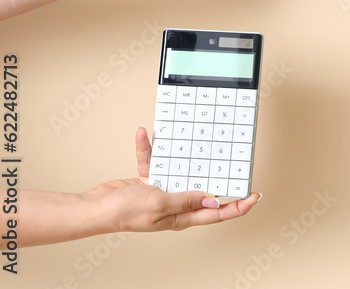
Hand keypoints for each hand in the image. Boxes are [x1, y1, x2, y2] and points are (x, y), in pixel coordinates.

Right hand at [87, 126, 259, 232]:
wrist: (95, 207)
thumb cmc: (123, 212)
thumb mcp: (160, 205)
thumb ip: (186, 200)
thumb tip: (213, 200)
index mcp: (181, 216)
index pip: (217, 213)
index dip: (238, 207)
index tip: (254, 197)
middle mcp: (175, 204)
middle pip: (204, 191)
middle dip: (218, 177)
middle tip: (234, 163)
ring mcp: (162, 191)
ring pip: (182, 170)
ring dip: (184, 155)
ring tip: (199, 140)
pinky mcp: (148, 180)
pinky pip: (154, 159)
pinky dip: (149, 147)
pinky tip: (145, 133)